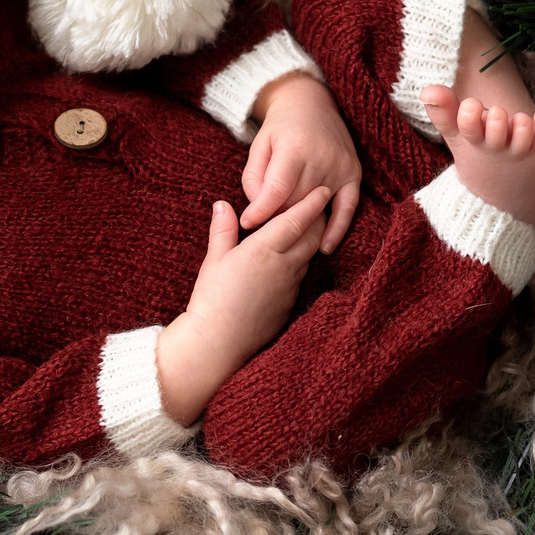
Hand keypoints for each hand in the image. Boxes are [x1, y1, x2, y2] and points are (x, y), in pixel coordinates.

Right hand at [155, 188, 330, 422]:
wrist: (218, 343)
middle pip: (312, 236)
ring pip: (308, 256)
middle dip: (317, 219)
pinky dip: (299, 263)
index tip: (322, 190)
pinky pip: (301, 276)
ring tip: (304, 229)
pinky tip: (288, 261)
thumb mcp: (214, 260)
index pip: (296, 220)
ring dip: (310, 241)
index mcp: (263, 250)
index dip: (312, 203)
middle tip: (316, 205)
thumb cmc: (211, 299)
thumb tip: (223, 205)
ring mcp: (290, 287)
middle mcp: (283, 266)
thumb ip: (222, 230)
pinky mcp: (291, 303)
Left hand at [241, 73, 361, 253]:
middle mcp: (321, 158)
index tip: (247, 225)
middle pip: (297, 202)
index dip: (261, 211)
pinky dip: (338, 229)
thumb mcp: (258, 146)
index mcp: (294, 148)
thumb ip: (253, 178)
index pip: (278, 190)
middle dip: (278, 219)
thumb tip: (258, 210)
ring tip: (287, 243)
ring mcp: (341, 166)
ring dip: (301, 226)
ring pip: (317, 207)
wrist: (310, 103)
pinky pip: (349, 207)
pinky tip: (324, 248)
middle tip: (263, 233)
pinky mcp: (354, 173)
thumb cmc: (279, 128)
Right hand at [420, 86, 534, 228]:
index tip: (471, 107)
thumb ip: (442, 111)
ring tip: (519, 122)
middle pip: (495, 127)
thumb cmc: (479, 158)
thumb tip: (426, 91)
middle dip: (496, 117)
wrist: (504, 203)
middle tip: (496, 115)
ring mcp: (517, 150)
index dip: (469, 114)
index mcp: (471, 140)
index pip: (465, 124)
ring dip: (521, 122)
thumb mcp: (457, 138)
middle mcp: (493, 146)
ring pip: (522, 131)